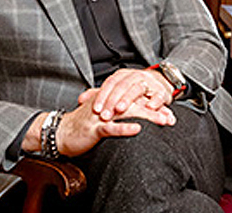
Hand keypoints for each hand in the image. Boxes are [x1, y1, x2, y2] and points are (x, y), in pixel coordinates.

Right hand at [55, 88, 174, 156]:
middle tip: (171, 118)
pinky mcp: (93, 127)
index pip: (135, 99)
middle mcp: (108, 104)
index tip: (169, 113)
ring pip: (127, 113)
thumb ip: (116, 113)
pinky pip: (111, 127)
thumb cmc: (82, 126)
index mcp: (110, 100)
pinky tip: (138, 129)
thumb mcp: (102, 116)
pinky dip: (125, 128)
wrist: (60, 132)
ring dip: (147, 117)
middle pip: (135, 103)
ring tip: (163, 122)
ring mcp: (101, 115)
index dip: (152, 105)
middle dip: (155, 110)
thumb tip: (135, 119)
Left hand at [80, 68, 174, 120]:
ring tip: (121, 110)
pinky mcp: (162, 91)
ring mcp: (148, 83)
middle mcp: (134, 76)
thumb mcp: (117, 90)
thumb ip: (99, 95)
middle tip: (106, 115)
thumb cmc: (135, 89)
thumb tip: (80, 100)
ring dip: (128, 100)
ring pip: (137, 89)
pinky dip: (154, 101)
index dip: (102, 96)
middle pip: (121, 87)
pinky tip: (149, 108)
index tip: (95, 110)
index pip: (109, 84)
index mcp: (122, 76)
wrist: (160, 83)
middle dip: (112, 101)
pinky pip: (158, 95)